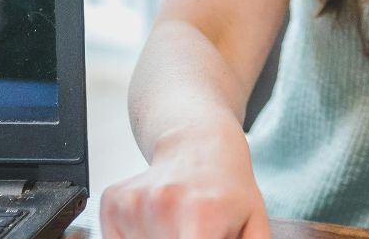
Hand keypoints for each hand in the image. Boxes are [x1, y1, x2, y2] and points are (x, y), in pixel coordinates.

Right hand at [99, 125, 270, 238]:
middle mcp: (164, 207)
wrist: (197, 139)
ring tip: (181, 226)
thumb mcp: (254, 224)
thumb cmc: (229, 187)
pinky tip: (159, 222)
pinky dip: (138, 237)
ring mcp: (134, 203)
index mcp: (203, 217)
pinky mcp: (113, 202)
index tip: (208, 238)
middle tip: (198, 230)